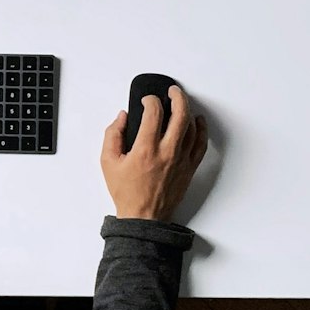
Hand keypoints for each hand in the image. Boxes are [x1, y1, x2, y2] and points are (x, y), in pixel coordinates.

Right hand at [100, 85, 208, 222]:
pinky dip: (201, 129)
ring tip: (181, 103)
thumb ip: (112, 135)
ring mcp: (181, 160)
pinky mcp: (189, 168)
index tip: (147, 100)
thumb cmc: (126, 192)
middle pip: (180, 114)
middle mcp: (167, 152)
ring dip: (188, 110)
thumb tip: (122, 118)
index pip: (154, 113)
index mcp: (145, 149)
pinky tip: (198, 121)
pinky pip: (201, 144)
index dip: (150, 100)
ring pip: (192, 127)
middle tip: (172, 91)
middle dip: (177, 96)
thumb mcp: (108, 162)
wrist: (143, 218)